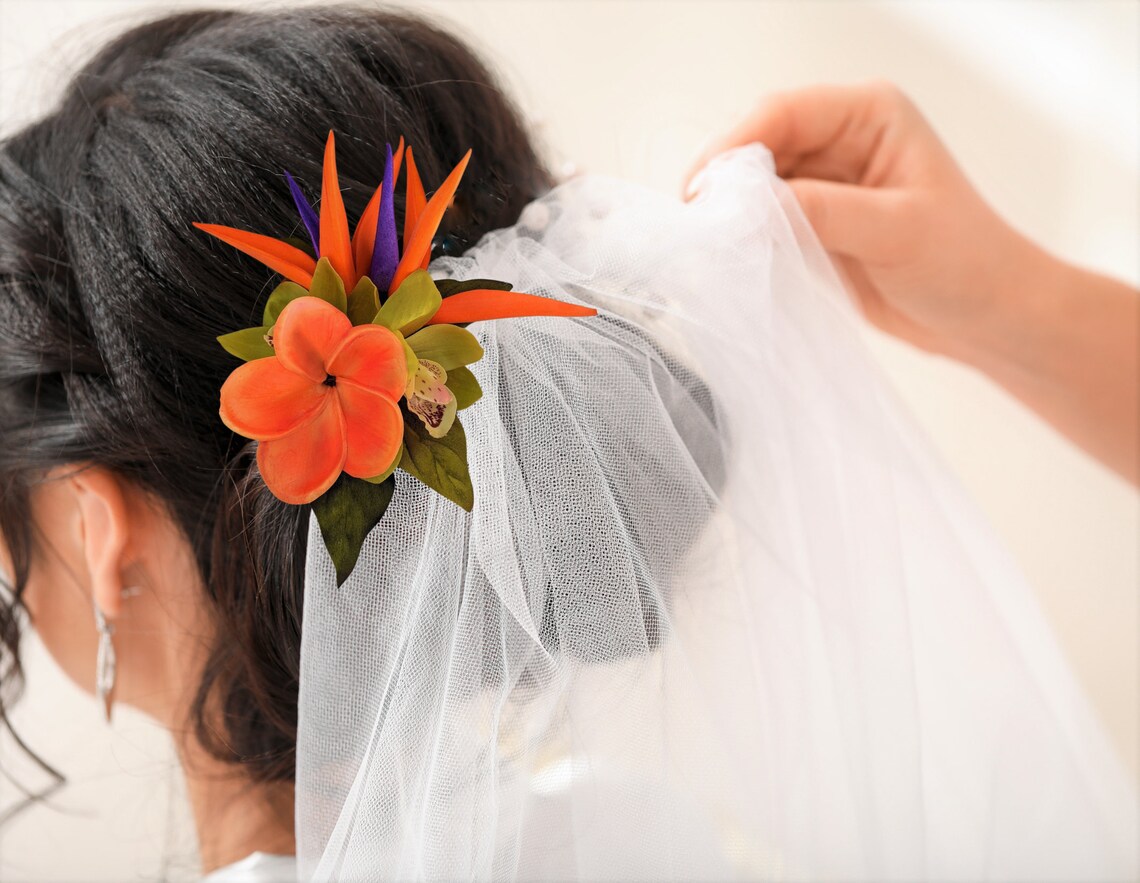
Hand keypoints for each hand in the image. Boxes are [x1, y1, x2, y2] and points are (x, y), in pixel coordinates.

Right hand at [685, 81, 1138, 483]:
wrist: (985, 319)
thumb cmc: (964, 262)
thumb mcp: (894, 230)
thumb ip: (822, 210)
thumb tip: (749, 203)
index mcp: (870, 115)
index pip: (784, 113)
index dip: (736, 145)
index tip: (704, 188)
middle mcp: (843, 140)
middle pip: (760, 145)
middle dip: (726, 180)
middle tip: (697, 221)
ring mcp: (826, 183)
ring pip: (756, 186)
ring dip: (732, 212)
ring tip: (708, 243)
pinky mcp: (816, 224)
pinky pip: (765, 221)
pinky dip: (746, 238)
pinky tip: (732, 257)